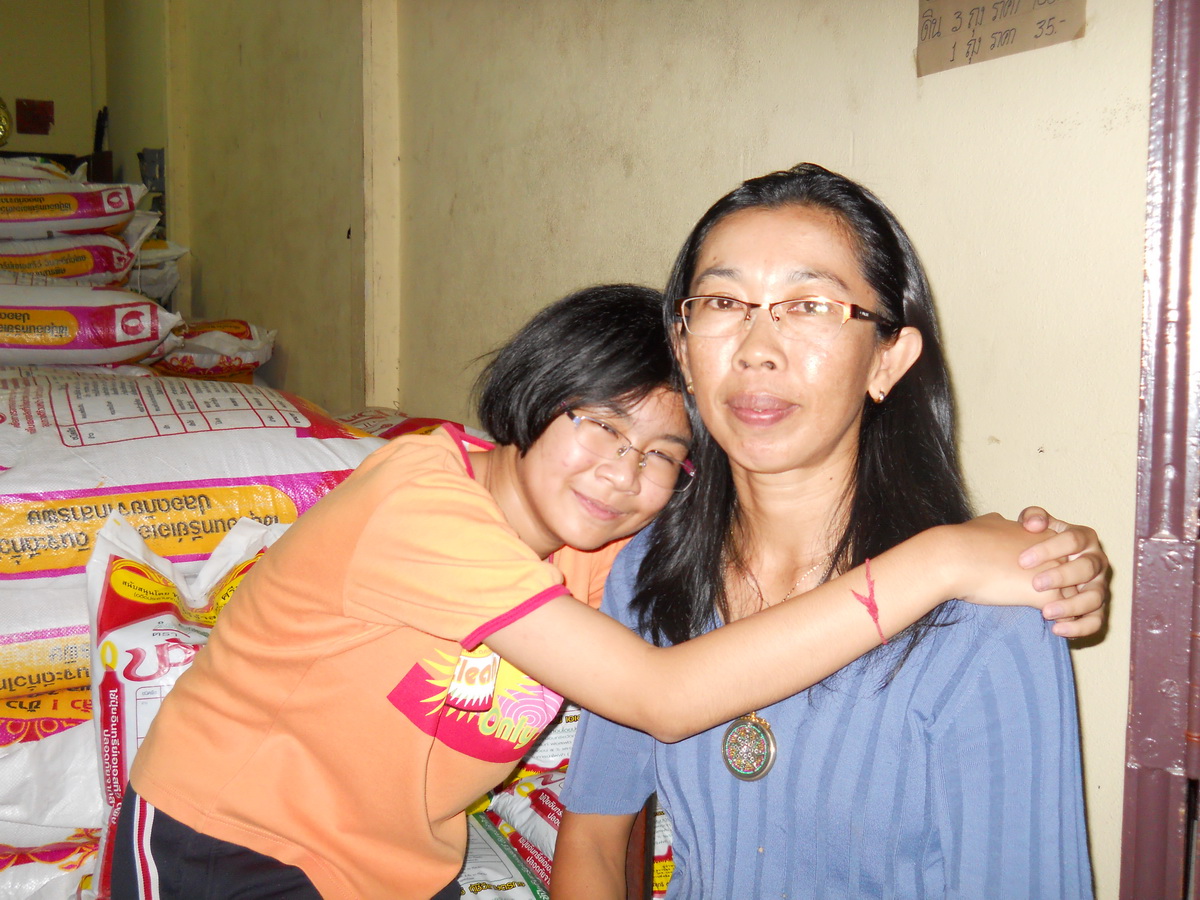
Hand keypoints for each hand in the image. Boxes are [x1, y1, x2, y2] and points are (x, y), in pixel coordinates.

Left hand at [1017, 507, 1109, 638]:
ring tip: (1046, 612)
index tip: (1023, 560)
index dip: (1049, 548)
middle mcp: (1096, 561)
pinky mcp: (1096, 608)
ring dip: (1072, 606)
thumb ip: (1034, 517)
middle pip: (1087, 568)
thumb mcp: (1036, 525)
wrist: (1043, 564)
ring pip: (1095, 598)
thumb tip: (1033, 524)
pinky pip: (1096, 621)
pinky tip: (1058, 630)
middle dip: (1062, 576)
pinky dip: (1080, 628)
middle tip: (1036, 584)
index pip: (1073, 539)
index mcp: (1084, 538)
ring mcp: (1099, 586)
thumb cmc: (1038, 542)